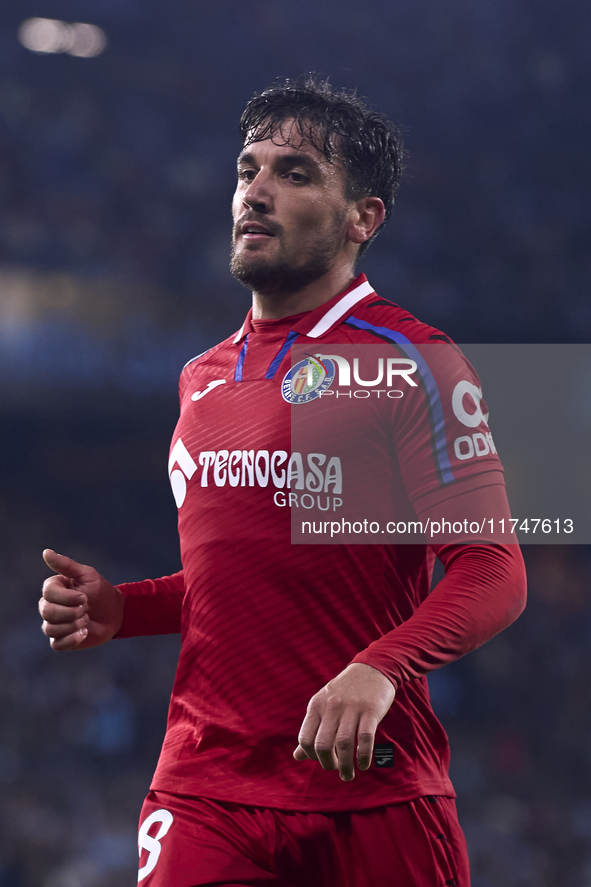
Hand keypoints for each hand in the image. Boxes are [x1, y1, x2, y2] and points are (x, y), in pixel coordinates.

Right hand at [39, 549, 124, 650]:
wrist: (116, 613)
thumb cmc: (101, 591)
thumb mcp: (87, 575)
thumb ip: (66, 565)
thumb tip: (45, 552)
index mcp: (53, 589)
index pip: (48, 593)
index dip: (68, 597)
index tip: (85, 597)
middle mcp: (49, 606)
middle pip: (47, 611)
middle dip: (72, 611)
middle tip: (86, 608)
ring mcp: (53, 624)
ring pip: (50, 628)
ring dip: (74, 625)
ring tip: (86, 620)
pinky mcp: (60, 640)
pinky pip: (56, 644)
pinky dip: (72, 639)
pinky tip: (84, 632)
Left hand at [293, 663, 395, 781]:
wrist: (372, 668)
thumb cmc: (345, 691)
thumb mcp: (323, 705)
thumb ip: (312, 730)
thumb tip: (296, 757)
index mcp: (316, 705)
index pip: (305, 738)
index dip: (311, 756)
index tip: (323, 761)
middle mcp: (331, 706)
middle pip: (322, 744)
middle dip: (328, 764)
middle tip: (337, 770)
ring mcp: (351, 707)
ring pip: (343, 744)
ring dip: (346, 766)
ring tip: (348, 775)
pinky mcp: (370, 710)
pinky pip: (365, 738)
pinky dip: (363, 756)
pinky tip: (364, 764)